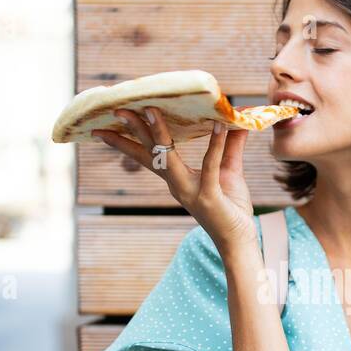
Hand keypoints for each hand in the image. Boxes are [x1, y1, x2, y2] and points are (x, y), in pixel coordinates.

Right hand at [93, 108, 258, 255]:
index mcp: (175, 177)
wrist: (239, 240)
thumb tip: (237, 117)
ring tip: (151, 110)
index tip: (111, 120)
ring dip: (158, 133)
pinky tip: (219, 125)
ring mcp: (189, 191)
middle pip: (149, 152)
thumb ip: (230, 144)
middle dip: (133, 131)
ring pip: (168, 158)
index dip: (127, 138)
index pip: (147, 153)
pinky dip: (215, 145)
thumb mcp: (229, 169)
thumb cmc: (231, 206)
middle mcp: (176, 183)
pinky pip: (210, 166)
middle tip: (117, 110)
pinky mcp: (209, 197)